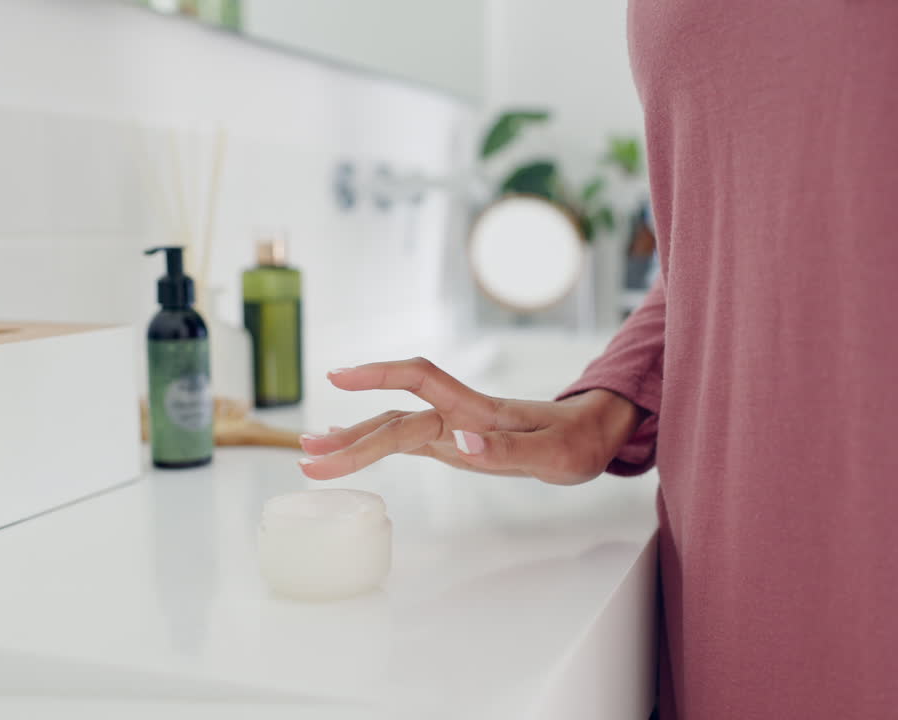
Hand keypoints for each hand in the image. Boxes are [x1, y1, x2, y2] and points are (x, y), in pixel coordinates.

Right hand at [298, 357, 642, 484]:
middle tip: (306, 458)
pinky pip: (403, 438)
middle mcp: (457, 414)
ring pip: (393, 427)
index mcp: (478, 410)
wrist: (591, 434)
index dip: (379, 373)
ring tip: (307, 453)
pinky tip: (345, 445)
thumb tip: (461, 443)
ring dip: (352, 438)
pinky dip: (371, 442)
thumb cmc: (577, 444)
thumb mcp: (556, 455)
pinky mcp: (454, 442)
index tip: (338, 377)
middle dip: (350, 437)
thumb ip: (509, 451)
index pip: (420, 379)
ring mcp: (452, 427)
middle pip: (394, 417)